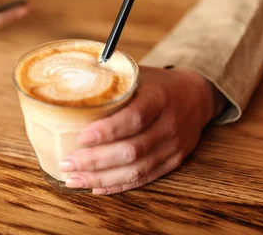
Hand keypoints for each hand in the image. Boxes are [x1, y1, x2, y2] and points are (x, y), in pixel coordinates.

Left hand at [60, 66, 215, 194]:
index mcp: (159, 98)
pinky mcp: (173, 161)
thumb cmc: (157, 84)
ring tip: (74, 179)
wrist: (196, 95)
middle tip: (67, 163)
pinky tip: (96, 187)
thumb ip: (109, 80)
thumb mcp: (137, 74)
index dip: (106, 131)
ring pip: (136, 170)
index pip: (133, 118)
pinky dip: (118, 185)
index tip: (80, 137)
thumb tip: (65, 84)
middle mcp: (169, 124)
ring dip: (102, 178)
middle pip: (132, 150)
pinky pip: (145, 178)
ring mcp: (173, 146)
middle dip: (96, 161)